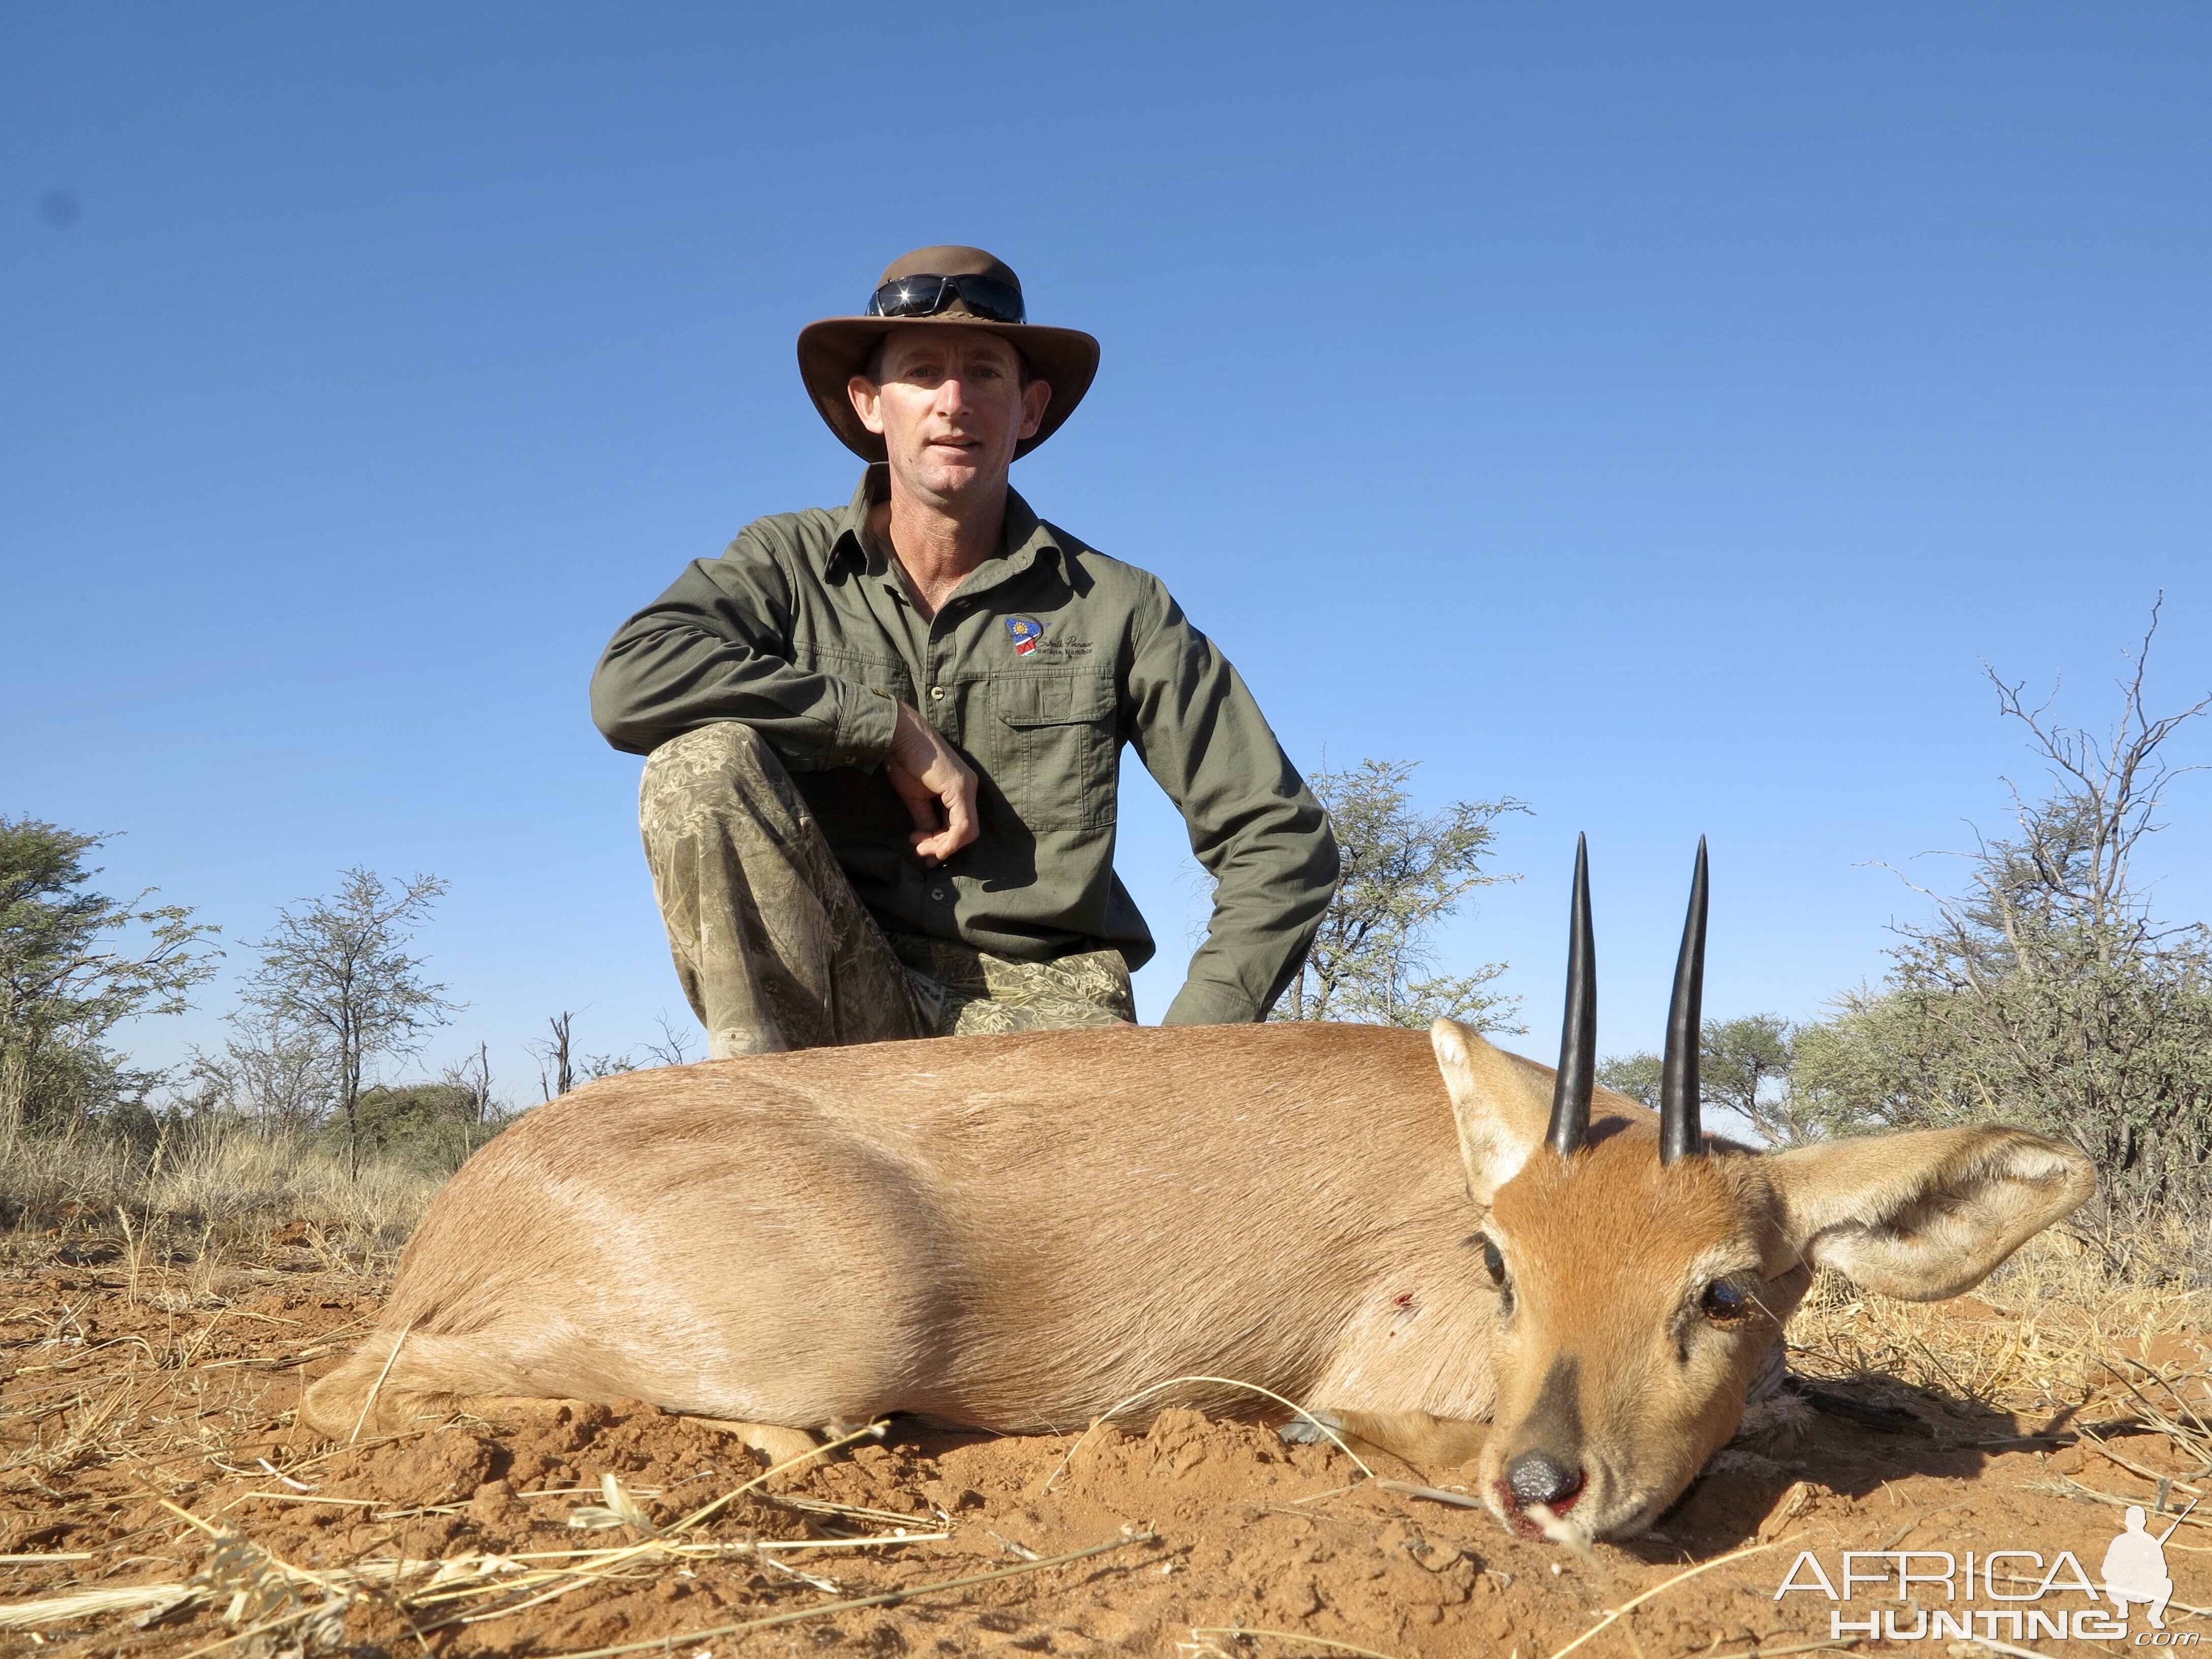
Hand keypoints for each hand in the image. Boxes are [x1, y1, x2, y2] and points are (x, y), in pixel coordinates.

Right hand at [884, 702, 978, 865]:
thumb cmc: (904, 760)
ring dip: (942, 846)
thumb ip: (926, 819)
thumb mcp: (915, 797)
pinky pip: (962, 826)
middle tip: (920, 852)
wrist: (897, 735)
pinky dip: (947, 841)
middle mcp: (969, 787)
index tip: (920, 849)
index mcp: (960, 788)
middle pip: (966, 832)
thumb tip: (928, 842)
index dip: (943, 843)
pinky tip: (927, 844)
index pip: (960, 825)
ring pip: (967, 832)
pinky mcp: (960, 787)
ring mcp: (967, 787)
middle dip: (942, 847)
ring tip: (919, 847)